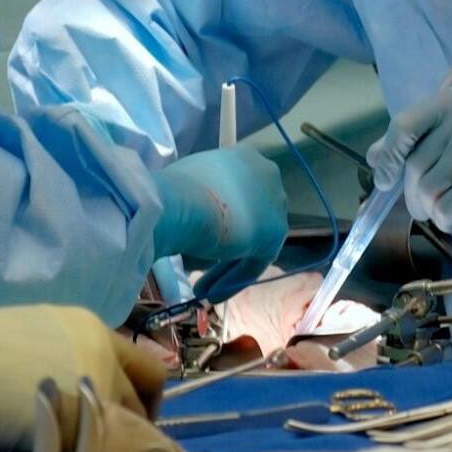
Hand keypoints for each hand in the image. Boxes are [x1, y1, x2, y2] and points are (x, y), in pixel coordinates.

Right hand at [0, 305, 165, 451]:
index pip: (147, 368)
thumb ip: (74, 360)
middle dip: (138, 428)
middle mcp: (102, 354)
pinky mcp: (71, 423)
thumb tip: (89, 392)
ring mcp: (90, 388)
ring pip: (124, 430)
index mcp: (93, 330)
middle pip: (144, 401)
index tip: (132, 420)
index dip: (144, 400)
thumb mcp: (38, 340)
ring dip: (112, 448)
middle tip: (116, 449)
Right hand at [152, 146, 288, 302]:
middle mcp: (266, 174)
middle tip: (203, 262)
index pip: (239, 191)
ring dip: (226, 267)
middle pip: (249, 215)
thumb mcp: (189, 182)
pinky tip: (212, 295)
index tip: (201, 233)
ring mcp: (274, 203)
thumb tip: (193, 211)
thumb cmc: (176, 189)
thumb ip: (203, 193)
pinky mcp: (275, 233)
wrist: (183, 203)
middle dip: (227, 242)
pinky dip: (232, 280)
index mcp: (245, 157)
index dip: (221, 216)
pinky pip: (252, 262)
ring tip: (201, 289)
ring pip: (250, 241)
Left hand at [366, 88, 451, 229]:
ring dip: (428, 208)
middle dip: (411, 193)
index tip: (384, 178)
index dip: (388, 155)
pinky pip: (444, 207)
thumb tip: (373, 157)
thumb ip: (413, 140)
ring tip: (444, 208)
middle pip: (414, 164)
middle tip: (423, 205)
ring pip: (426, 188)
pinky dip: (444, 219)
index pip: (403, 125)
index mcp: (451, 101)